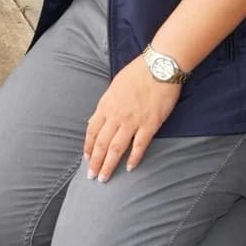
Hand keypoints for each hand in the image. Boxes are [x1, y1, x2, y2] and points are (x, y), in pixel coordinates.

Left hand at [82, 60, 180, 182]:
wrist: (158, 67)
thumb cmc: (136, 73)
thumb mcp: (114, 87)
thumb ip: (106, 105)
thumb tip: (96, 120)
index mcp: (105, 105)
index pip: (92, 131)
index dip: (88, 147)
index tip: (86, 159)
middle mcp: (116, 115)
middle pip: (102, 143)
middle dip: (95, 162)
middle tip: (91, 177)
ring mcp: (133, 121)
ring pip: (116, 148)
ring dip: (109, 164)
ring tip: (104, 178)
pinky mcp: (150, 124)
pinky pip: (139, 145)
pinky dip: (134, 158)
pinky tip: (129, 168)